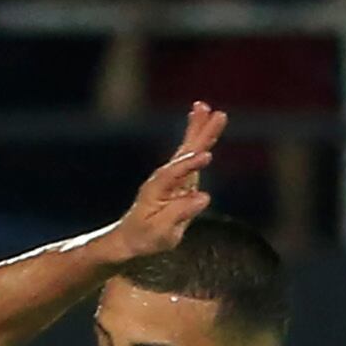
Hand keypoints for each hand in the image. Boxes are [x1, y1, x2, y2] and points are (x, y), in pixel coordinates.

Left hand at [108, 100, 226, 260]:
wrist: (131, 237)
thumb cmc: (144, 237)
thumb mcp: (161, 232)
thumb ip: (180, 214)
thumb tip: (204, 197)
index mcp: (158, 189)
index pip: (176, 174)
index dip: (191, 165)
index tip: (207, 157)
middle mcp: (164, 177)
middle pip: (184, 153)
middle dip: (198, 135)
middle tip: (215, 115)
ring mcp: (172, 175)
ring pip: (187, 148)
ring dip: (198, 129)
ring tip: (205, 108)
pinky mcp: (180, 177)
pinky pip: (190, 154)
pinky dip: (197, 137)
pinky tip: (201, 121)